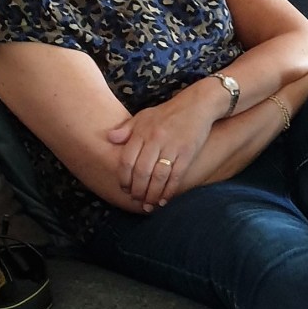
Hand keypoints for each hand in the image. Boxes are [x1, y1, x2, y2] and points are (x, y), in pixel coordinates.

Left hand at [107, 84, 219, 210]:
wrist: (197, 104)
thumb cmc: (169, 112)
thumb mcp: (144, 116)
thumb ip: (126, 129)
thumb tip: (109, 138)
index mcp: (142, 132)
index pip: (127, 160)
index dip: (124, 178)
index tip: (124, 189)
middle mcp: (155, 140)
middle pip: (141, 172)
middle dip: (137, 190)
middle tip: (136, 199)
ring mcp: (172, 147)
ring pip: (158, 177)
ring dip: (152, 194)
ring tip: (149, 204)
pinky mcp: (188, 153)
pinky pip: (176, 176)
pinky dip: (169, 190)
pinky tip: (165, 199)